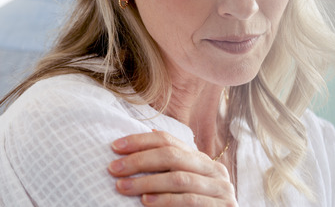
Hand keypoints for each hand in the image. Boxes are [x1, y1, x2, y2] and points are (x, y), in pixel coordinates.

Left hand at [108, 131, 237, 205]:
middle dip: (139, 161)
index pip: (168, 141)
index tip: (115, 147)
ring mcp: (220, 188)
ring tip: (123, 186)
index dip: (140, 141)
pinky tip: (146, 202)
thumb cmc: (196, 206)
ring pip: (178, 179)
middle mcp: (213, 169)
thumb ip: (170, 166)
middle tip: (114, 169)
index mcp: (201, 159)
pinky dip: (165, 200)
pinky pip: (189, 200)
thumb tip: (147, 134)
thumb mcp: (183, 182)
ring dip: (147, 182)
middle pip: (172, 156)